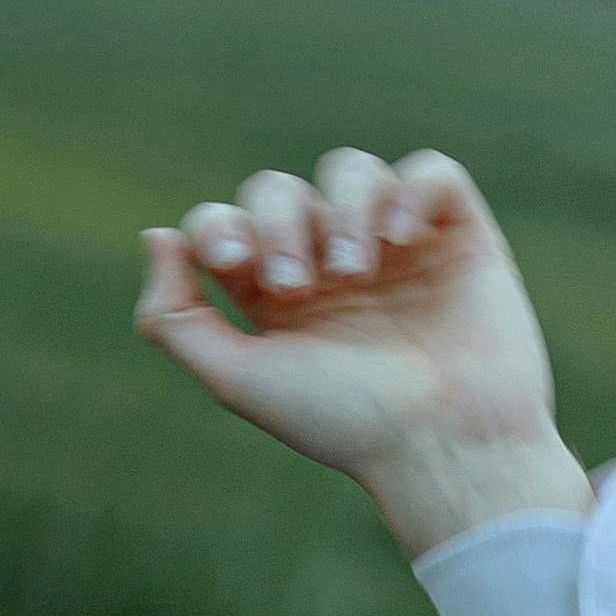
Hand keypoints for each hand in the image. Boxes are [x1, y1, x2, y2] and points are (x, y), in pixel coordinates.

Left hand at [134, 146, 595, 561]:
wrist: (445, 444)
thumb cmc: (343, 421)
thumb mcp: (236, 379)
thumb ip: (174, 317)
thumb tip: (156, 234)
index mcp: (271, 296)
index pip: (225, 224)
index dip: (219, 227)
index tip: (233, 263)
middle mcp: (330, 263)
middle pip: (279, 191)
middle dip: (278, 225)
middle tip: (298, 286)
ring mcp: (395, 245)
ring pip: (350, 170)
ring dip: (340, 208)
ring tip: (354, 269)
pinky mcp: (459, 236)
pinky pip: (431, 173)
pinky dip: (410, 189)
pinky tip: (401, 238)